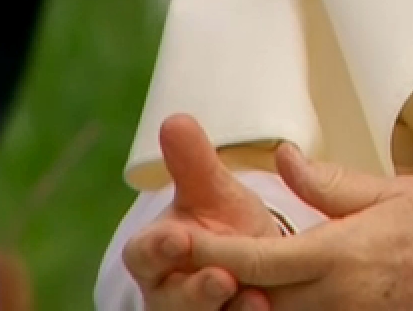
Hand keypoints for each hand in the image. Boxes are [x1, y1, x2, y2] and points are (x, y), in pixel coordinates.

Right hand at [122, 114, 287, 309]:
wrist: (254, 265)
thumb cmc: (222, 225)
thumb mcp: (211, 193)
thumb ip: (193, 162)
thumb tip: (175, 120)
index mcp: (156, 255)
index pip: (143, 255)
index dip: (158, 249)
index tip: (178, 238)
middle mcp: (169, 293)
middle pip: (172, 300)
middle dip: (194, 292)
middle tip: (221, 279)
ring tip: (255, 300)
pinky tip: (268, 308)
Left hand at [184, 142, 412, 310]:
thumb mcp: (392, 190)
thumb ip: (329, 183)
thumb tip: (282, 159)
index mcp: (338, 254)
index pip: (254, 260)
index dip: (208, 255)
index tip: (175, 244)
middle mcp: (338, 297)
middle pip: (258, 303)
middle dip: (225, 291)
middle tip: (196, 270)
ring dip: (262, 304)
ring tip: (240, 286)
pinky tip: (288, 298)